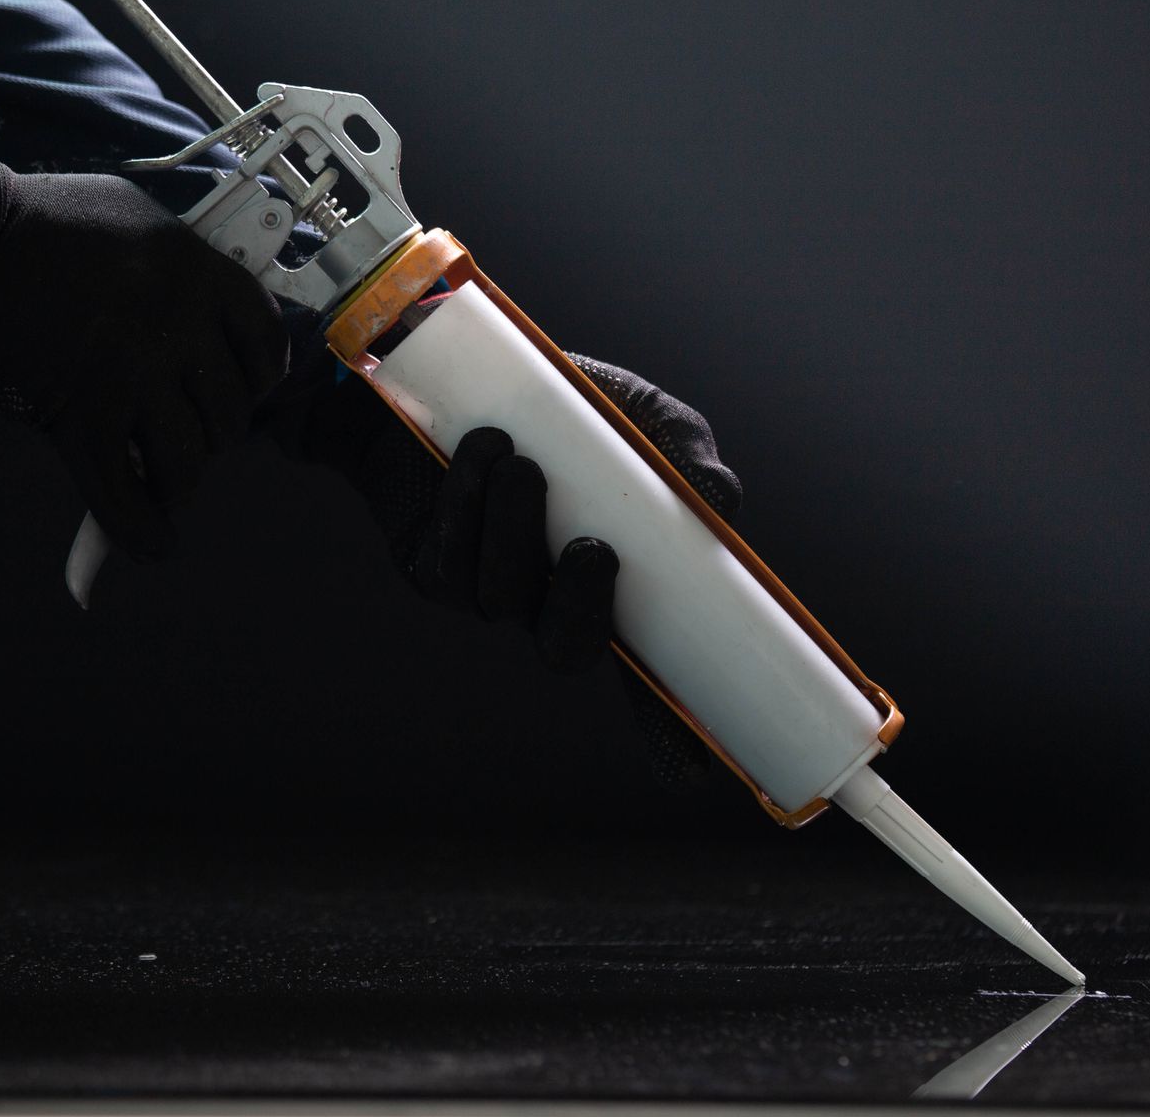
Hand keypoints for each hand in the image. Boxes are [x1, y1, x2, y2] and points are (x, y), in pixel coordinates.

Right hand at [0, 158, 286, 558]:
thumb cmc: (34, 224)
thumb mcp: (129, 215)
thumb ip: (177, 264)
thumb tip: (205, 311)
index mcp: (195, 270)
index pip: (265, 341)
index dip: (259, 375)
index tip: (244, 389)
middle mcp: (176, 325)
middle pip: (228, 411)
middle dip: (210, 432)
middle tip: (178, 432)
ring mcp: (132, 376)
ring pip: (187, 461)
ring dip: (177, 482)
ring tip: (160, 483)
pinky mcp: (81, 418)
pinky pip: (126, 499)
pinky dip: (141, 533)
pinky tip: (154, 545)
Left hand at [291, 342, 739, 789]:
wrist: (452, 375)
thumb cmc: (563, 409)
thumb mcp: (637, 419)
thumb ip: (685, 458)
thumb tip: (718, 502)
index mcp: (616, 586)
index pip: (650, 678)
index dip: (669, 731)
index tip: (693, 775)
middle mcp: (552, 603)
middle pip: (567, 649)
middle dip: (582, 607)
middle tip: (593, 547)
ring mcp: (489, 592)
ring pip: (500, 594)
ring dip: (512, 528)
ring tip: (519, 461)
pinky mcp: (432, 568)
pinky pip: (449, 558)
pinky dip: (465, 504)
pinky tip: (479, 451)